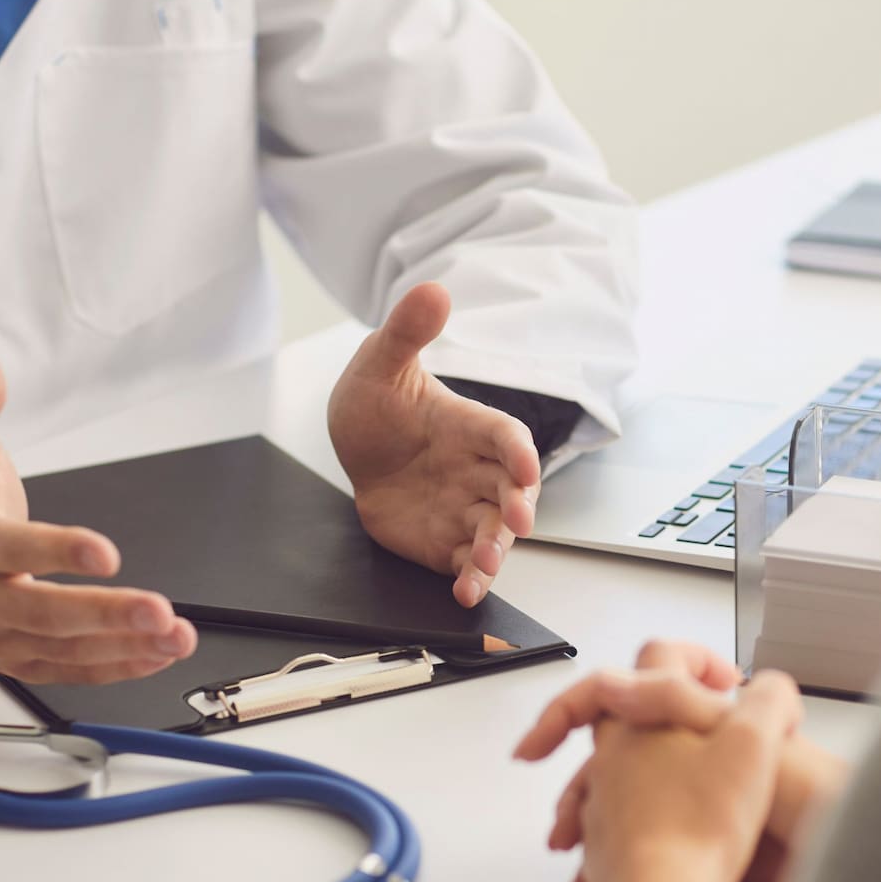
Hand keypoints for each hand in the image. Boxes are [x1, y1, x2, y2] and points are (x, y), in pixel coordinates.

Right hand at [0, 350, 196, 683]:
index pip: (15, 550)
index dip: (59, 553)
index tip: (106, 553)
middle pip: (45, 613)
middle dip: (106, 614)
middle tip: (158, 610)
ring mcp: (2, 635)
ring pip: (66, 649)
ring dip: (127, 645)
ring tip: (177, 635)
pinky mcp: (22, 659)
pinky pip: (73, 670)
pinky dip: (119, 666)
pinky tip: (159, 654)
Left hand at [328, 283, 540, 607]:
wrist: (357, 450)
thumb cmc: (379, 403)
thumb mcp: (382, 362)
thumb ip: (408, 331)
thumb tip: (432, 289)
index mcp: (471, 426)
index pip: (506, 437)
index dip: (519, 449)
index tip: (523, 464)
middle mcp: (477, 470)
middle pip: (511, 492)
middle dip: (516, 509)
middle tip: (516, 522)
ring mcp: (464, 508)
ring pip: (493, 533)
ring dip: (495, 551)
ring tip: (485, 566)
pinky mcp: (447, 541)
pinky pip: (465, 564)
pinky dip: (471, 580)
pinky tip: (465, 592)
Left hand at [516, 641, 848, 881]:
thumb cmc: (702, 823)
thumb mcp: (757, 744)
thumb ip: (770, 700)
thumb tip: (773, 689)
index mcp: (644, 717)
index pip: (656, 655)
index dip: (696, 656)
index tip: (722, 679)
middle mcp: (613, 753)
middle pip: (615, 708)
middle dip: (646, 705)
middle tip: (676, 715)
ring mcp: (602, 800)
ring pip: (605, 767)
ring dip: (635, 766)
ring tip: (671, 784)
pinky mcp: (603, 845)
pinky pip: (608, 822)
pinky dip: (628, 821)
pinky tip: (659, 840)